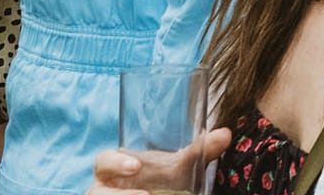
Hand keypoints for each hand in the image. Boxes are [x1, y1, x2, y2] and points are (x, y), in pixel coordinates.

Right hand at [88, 129, 230, 193]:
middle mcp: (104, 187)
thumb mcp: (178, 167)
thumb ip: (200, 152)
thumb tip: (226, 134)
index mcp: (113, 167)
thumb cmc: (158, 180)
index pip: (103, 160)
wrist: (153, 192)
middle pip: (97, 191)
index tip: (136, 166)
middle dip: (115, 194)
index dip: (114, 162)